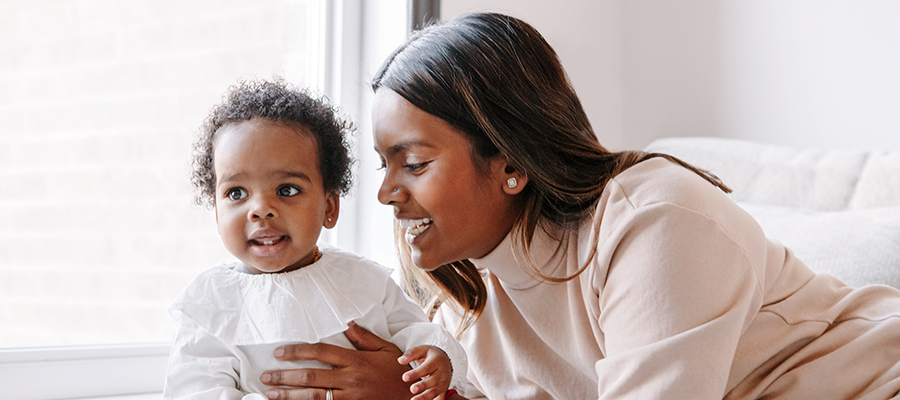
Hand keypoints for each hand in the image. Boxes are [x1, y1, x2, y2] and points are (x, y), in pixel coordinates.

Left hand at [260, 321, 413, 399]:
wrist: (413, 396)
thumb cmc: (399, 371)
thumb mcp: (385, 349)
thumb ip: (364, 337)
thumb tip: (346, 322)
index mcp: (356, 360)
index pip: (320, 352)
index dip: (297, 351)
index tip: (279, 352)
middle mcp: (350, 379)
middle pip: (311, 376)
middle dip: (285, 376)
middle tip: (265, 375)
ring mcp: (350, 398)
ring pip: (313, 397)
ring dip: (289, 395)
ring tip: (270, 393)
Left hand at [398, 345, 452, 399]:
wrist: (445, 360)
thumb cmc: (430, 355)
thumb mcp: (422, 350)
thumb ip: (411, 354)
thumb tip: (400, 360)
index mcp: (436, 361)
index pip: (426, 368)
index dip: (416, 373)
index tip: (404, 377)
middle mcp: (442, 373)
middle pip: (432, 381)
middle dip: (422, 386)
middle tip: (412, 389)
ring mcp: (443, 383)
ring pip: (435, 392)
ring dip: (425, 397)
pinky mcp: (443, 391)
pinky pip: (438, 399)